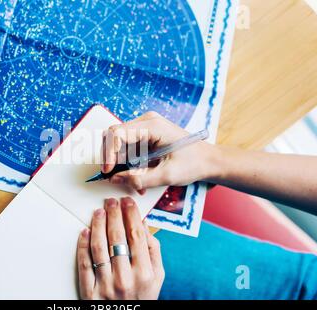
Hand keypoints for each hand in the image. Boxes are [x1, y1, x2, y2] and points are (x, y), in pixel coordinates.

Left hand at [77, 197, 164, 299]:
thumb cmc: (142, 298)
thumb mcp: (157, 277)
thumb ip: (153, 251)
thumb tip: (144, 224)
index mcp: (145, 273)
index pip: (136, 236)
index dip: (131, 215)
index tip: (128, 202)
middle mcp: (126, 278)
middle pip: (117, 237)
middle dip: (114, 214)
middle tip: (112, 201)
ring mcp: (106, 285)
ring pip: (99, 247)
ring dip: (98, 224)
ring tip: (99, 211)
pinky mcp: (89, 292)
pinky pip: (84, 263)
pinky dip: (83, 245)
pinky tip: (85, 231)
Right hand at [102, 111, 217, 193]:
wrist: (208, 160)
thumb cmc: (194, 163)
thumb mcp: (167, 175)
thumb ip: (139, 179)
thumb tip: (115, 179)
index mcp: (153, 126)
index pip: (118, 133)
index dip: (109, 152)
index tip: (108, 170)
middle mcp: (147, 122)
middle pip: (114, 136)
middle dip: (112, 158)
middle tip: (113, 176)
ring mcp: (146, 127)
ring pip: (119, 143)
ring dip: (120, 163)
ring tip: (131, 180)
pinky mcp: (146, 136)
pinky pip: (128, 147)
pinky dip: (128, 163)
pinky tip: (137, 175)